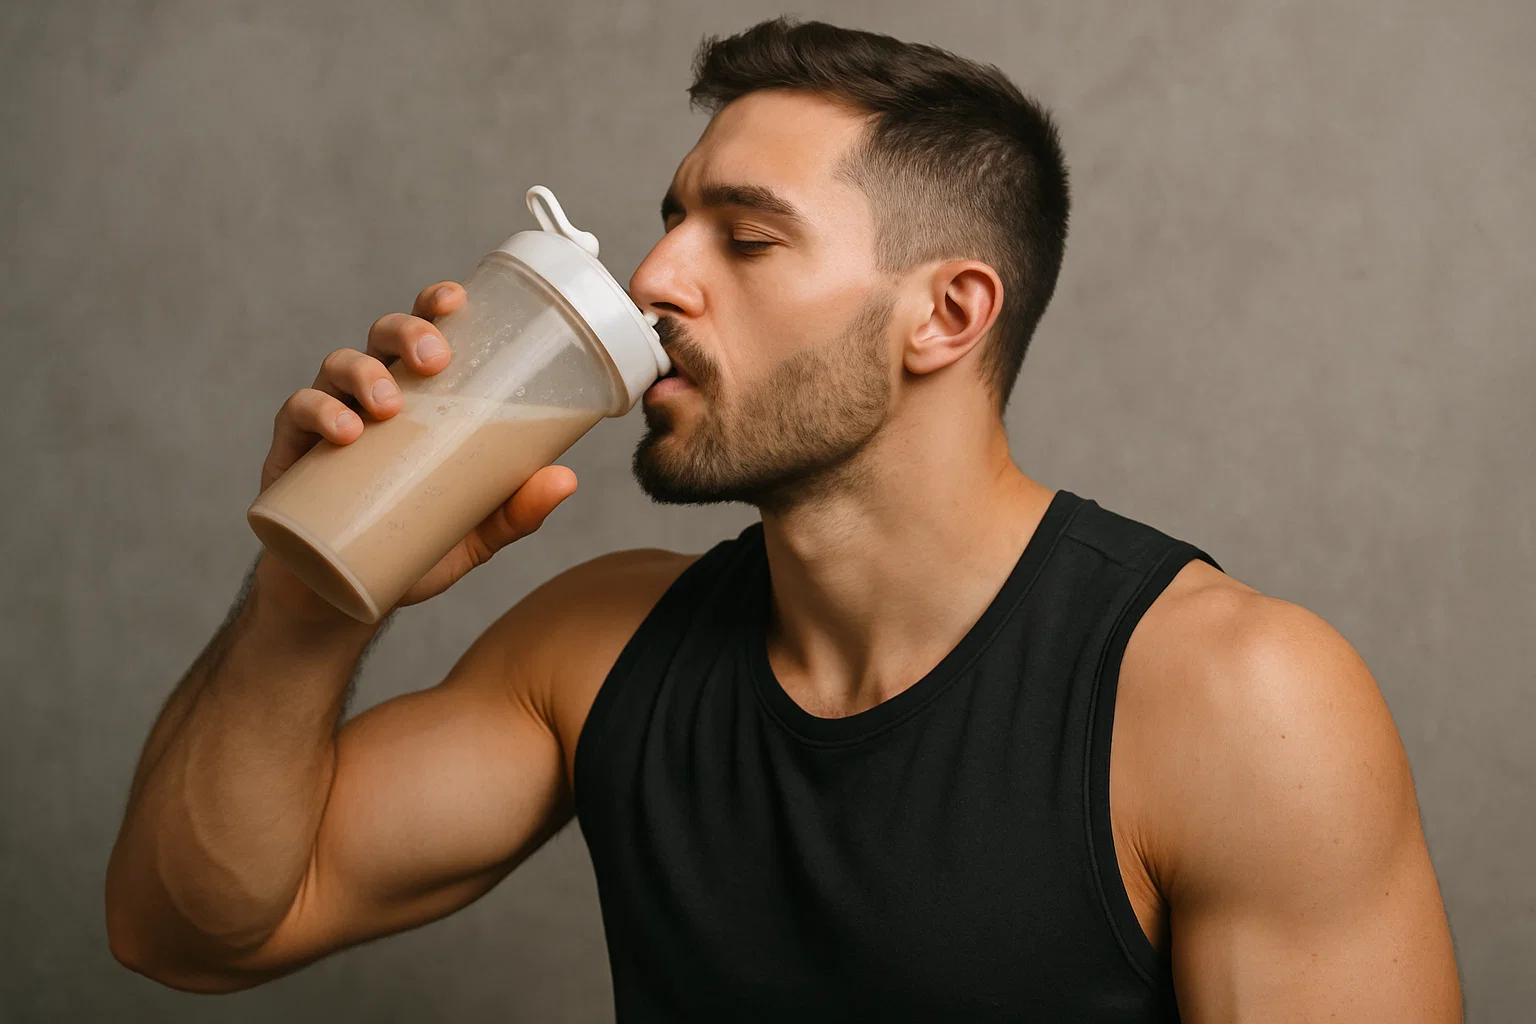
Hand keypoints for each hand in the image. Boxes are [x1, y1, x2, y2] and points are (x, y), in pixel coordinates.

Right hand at [254, 281, 578, 622]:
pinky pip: (296, 414)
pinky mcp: (292, 453)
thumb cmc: (411, 551)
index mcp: (417, 400)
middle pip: (382, 337)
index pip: (424, 334)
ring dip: (364, 374)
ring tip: (388, 407)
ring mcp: (328, 420)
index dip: (435, 304)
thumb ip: (516, 511)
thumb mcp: (473, 534)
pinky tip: (342, 432)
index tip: (456, 298)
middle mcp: (371, 397)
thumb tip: (566, 479)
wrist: (342, 598)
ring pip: (338, 366)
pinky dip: (317, 413)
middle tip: (433, 358)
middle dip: (406, 332)